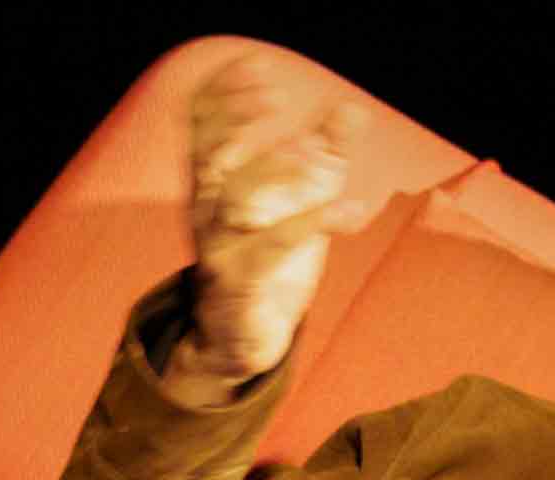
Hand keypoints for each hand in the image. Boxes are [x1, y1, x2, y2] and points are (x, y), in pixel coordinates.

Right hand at [168, 55, 368, 401]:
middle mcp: (207, 211)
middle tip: (272, 95)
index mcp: (214, 186)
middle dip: (234, 118)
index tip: (257, 66)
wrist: (239, 339)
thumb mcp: (299, 203)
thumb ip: (324, 157)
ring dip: (274, 167)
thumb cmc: (267, 262)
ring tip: (314, 154)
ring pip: (236, 198)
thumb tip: (352, 109)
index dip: (223, 94)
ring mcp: (219, 247)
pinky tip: (352, 212)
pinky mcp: (241, 282)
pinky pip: (273, 248)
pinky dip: (314, 225)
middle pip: (209, 154)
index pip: (201, 129)